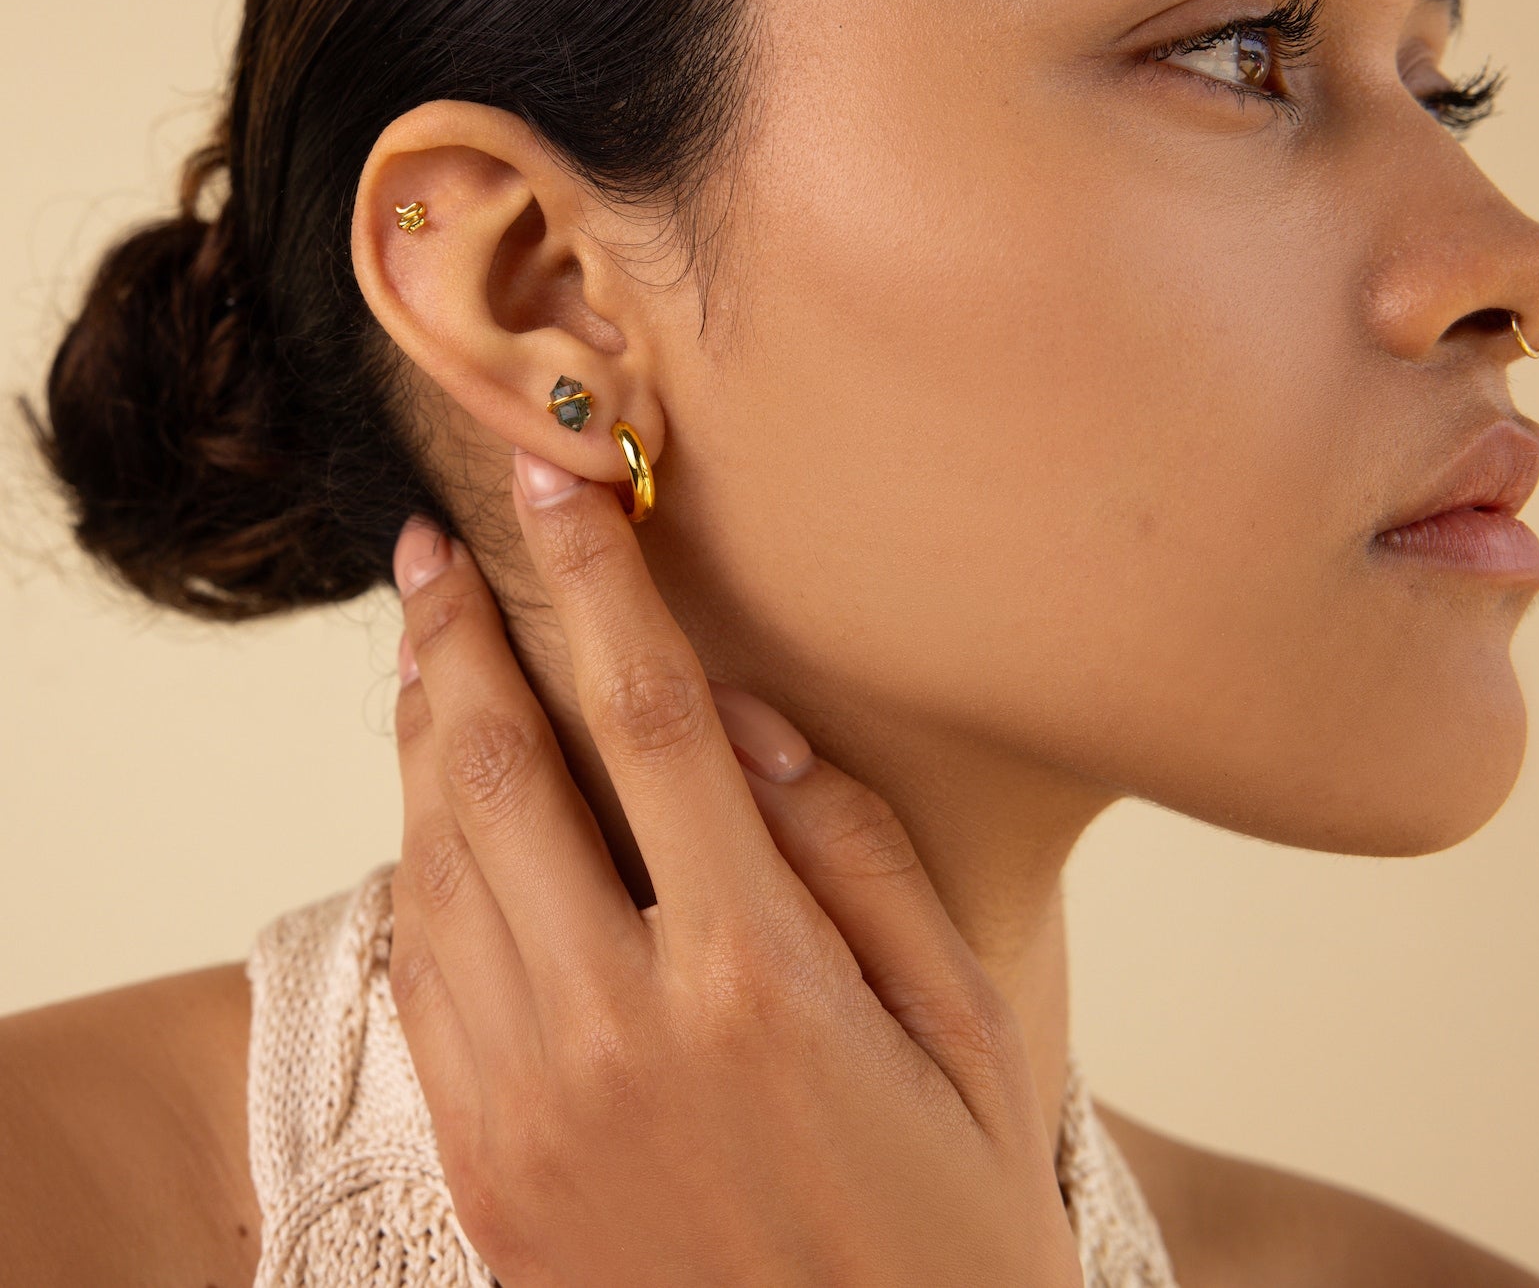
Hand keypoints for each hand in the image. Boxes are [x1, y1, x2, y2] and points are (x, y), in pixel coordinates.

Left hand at [387, 449, 1082, 1287]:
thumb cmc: (948, 1230)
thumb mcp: (962, 1027)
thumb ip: (856, 857)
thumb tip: (749, 728)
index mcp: (754, 975)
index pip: (649, 719)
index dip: (597, 584)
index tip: (556, 487)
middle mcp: (617, 1026)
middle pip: (499, 773)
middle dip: (454, 638)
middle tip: (430, 550)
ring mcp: (530, 1106)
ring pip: (435, 867)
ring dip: (417, 740)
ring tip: (421, 653)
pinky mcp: (489, 1167)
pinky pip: (423, 977)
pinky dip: (413, 867)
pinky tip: (430, 813)